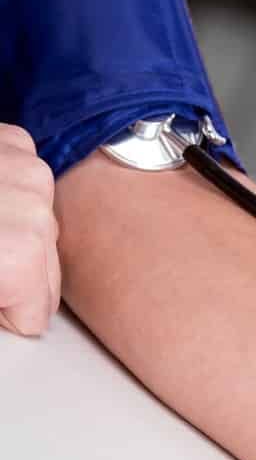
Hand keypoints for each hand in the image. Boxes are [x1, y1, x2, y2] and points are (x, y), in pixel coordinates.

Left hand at [0, 124, 58, 336]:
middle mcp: (32, 205)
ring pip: (42, 222)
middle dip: (15, 273)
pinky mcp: (13, 140)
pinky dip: (11, 190)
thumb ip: (6, 301)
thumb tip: (20, 318)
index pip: (35, 313)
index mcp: (19, 249)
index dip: (6, 312)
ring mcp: (24, 166)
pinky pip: (28, 178)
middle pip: (45, 266)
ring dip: (17, 232)